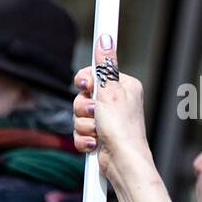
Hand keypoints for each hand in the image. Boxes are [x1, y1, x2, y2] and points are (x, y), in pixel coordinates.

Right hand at [72, 35, 153, 187]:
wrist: (123, 163)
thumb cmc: (123, 129)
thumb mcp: (110, 92)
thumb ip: (104, 66)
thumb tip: (106, 38)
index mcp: (123, 86)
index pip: (94, 73)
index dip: (85, 82)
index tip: (86, 87)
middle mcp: (115, 101)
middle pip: (82, 95)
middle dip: (84, 108)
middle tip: (96, 113)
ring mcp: (106, 119)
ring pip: (79, 115)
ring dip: (84, 125)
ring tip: (98, 132)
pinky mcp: (99, 135)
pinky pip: (80, 131)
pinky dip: (84, 139)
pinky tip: (95, 143)